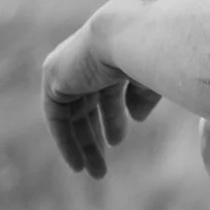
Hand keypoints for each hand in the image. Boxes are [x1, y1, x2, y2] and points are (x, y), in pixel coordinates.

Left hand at [42, 16, 161, 178]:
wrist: (131, 35)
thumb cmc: (154, 52)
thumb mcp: (153, 79)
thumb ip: (143, 96)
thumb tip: (136, 117)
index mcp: (112, 56)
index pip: (106, 91)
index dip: (113, 118)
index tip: (118, 141)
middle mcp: (87, 61)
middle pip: (87, 106)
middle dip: (96, 137)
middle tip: (104, 166)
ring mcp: (68, 68)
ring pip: (72, 115)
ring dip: (84, 146)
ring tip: (96, 173)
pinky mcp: (55, 78)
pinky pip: (56, 117)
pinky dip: (65, 142)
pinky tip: (77, 165)